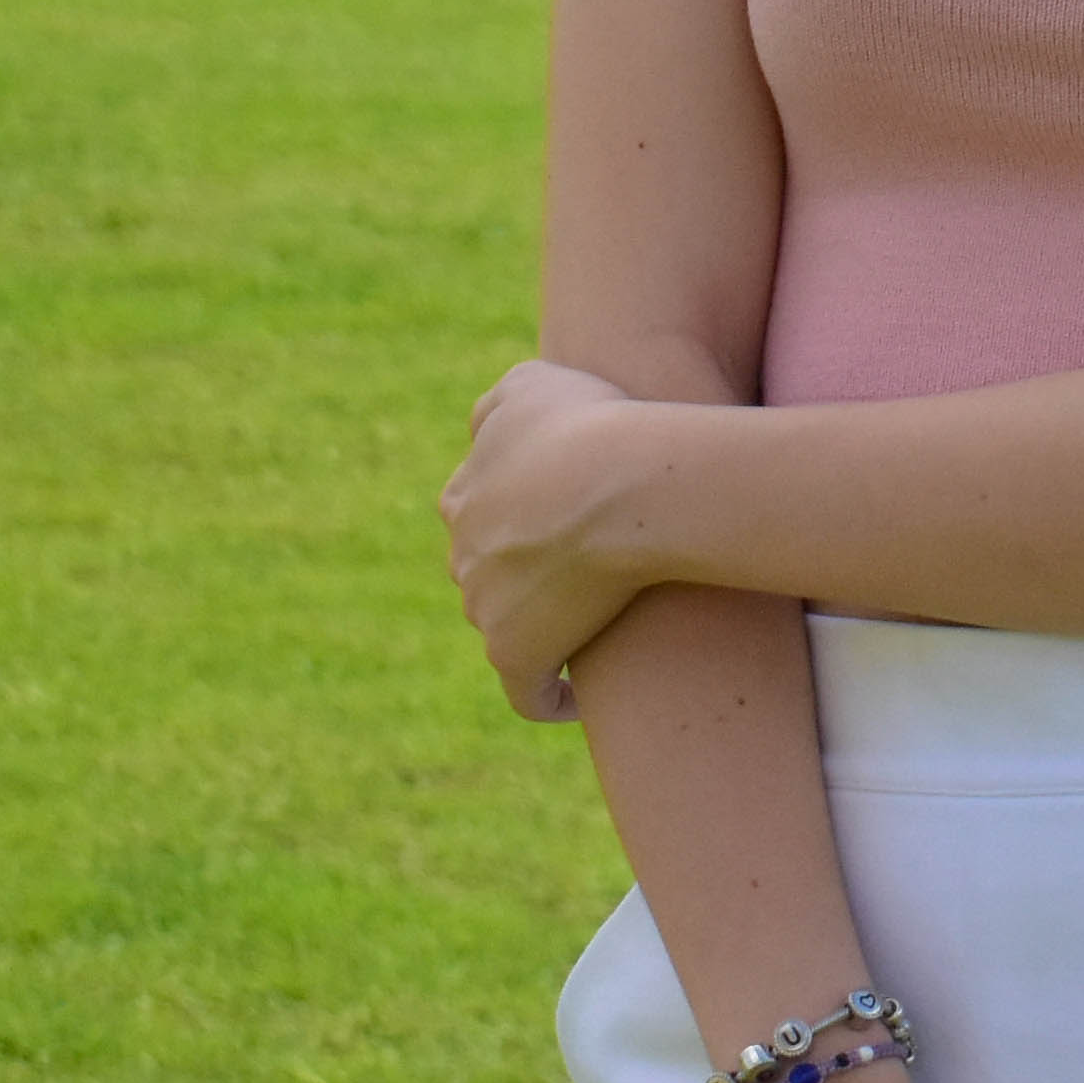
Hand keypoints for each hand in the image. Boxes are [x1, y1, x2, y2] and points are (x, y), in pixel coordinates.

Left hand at [442, 358, 662, 718]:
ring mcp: (483, 608)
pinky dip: (550, 697)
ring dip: (544, 630)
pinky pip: (528, 692)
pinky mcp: (516, 654)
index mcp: (463, 497)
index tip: (565, 530)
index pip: (483, 518)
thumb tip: (480, 429)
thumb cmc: (593, 424)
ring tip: (600, 630)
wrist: (622, 485)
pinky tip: (579, 699)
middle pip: (489, 575)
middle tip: (591, 577)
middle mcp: (461, 555)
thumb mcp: (534, 383)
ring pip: (508, 627)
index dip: (524, 524)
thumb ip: (498, 405)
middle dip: (527, 578)